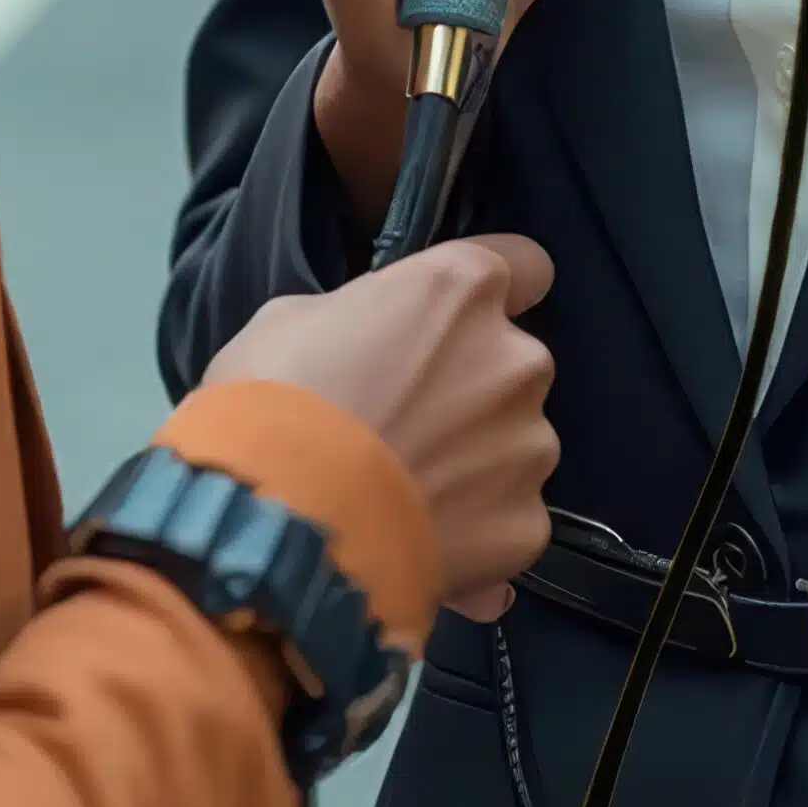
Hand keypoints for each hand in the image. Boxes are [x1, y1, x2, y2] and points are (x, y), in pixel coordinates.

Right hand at [208, 234, 558, 621]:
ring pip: (516, 444)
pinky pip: (509, 517)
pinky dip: (476, 528)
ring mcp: (530, 446)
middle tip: (407, 424)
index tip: (458, 324)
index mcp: (463, 289)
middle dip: (474, 387)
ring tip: (408, 495)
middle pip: (514, 365)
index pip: (527, 267)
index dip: (491, 298)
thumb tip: (370, 336)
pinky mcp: (527, 525)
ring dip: (478, 460)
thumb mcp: (295, 321)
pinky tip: (420, 540)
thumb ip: (362, 316)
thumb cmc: (277, 402)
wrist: (285, 526)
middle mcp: (517, 359)